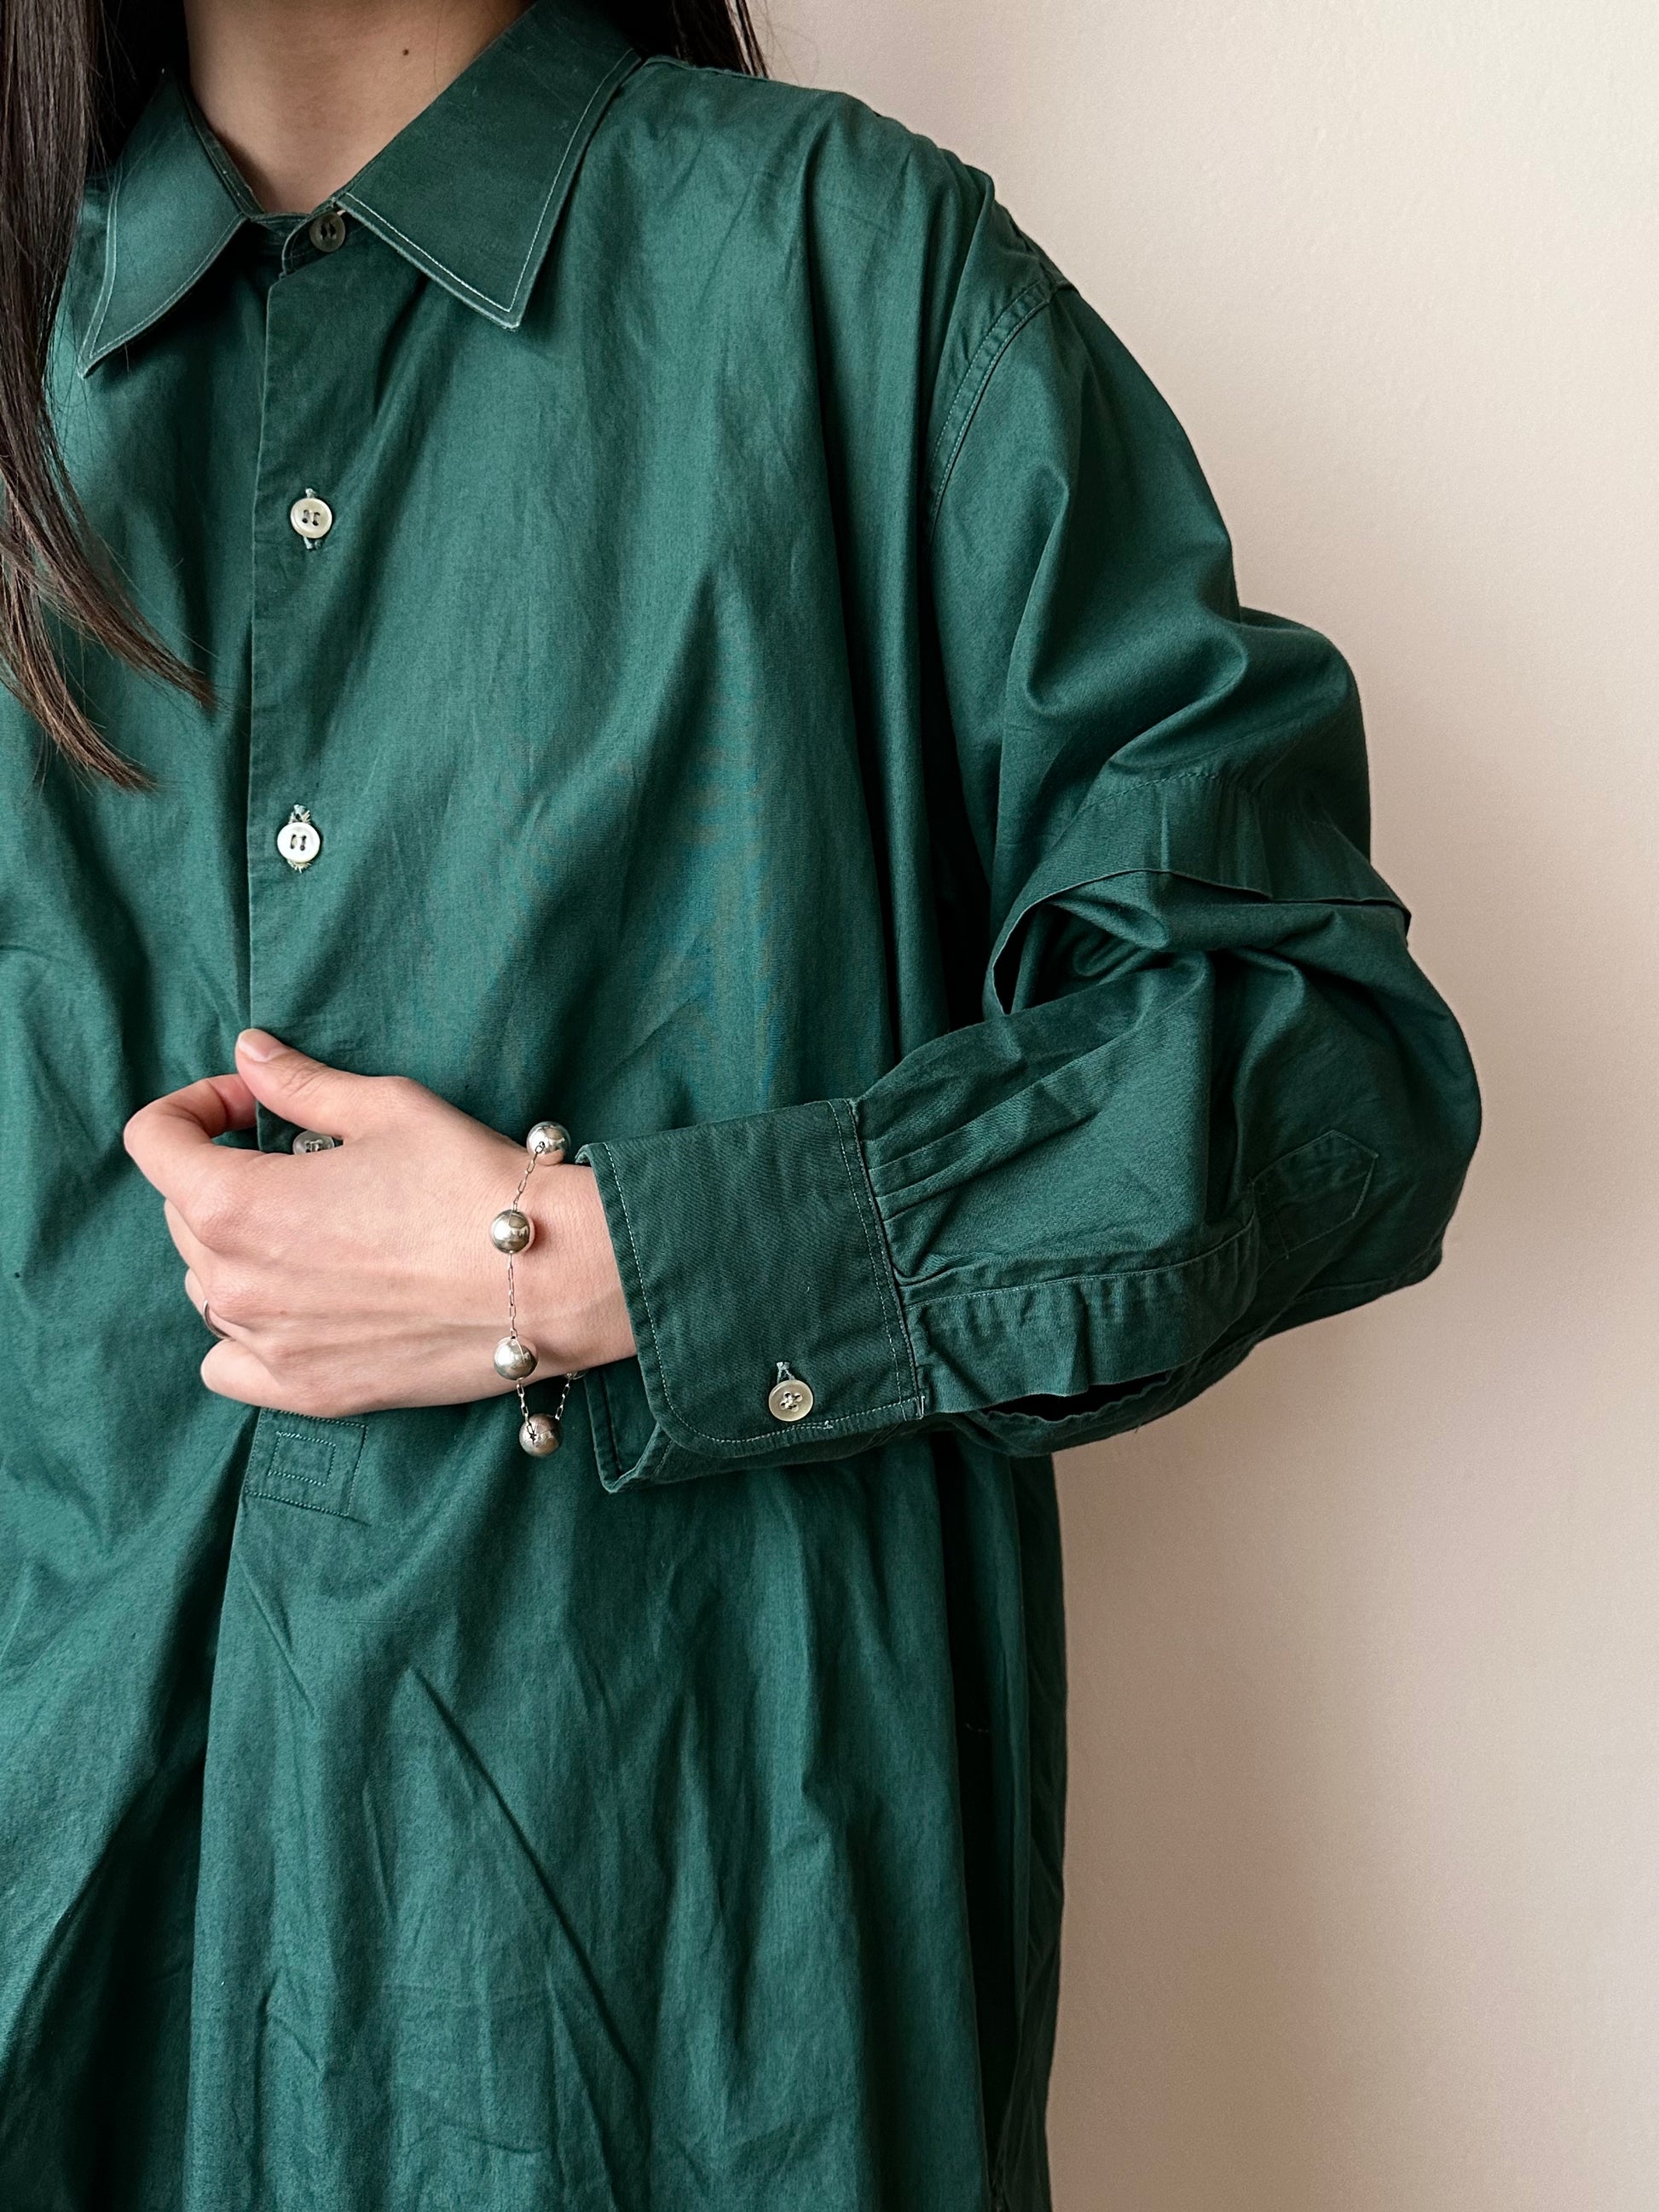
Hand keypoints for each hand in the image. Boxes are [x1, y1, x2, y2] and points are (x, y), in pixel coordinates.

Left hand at [123, 1030, 635, 1415]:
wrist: (548, 1278)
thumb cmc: (471, 1183)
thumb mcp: (387, 1108)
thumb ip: (300, 1084)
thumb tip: (250, 1053)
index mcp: (236, 1201)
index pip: (152, 1141)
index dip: (196, 1107)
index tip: (249, 1103)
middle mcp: (232, 1282)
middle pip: (181, 1214)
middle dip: (224, 1173)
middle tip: (300, 1160)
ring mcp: (265, 1344)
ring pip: (208, 1285)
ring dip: (239, 1248)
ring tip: (315, 1232)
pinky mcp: (305, 1392)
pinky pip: (227, 1361)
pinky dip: (245, 1331)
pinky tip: (296, 1305)